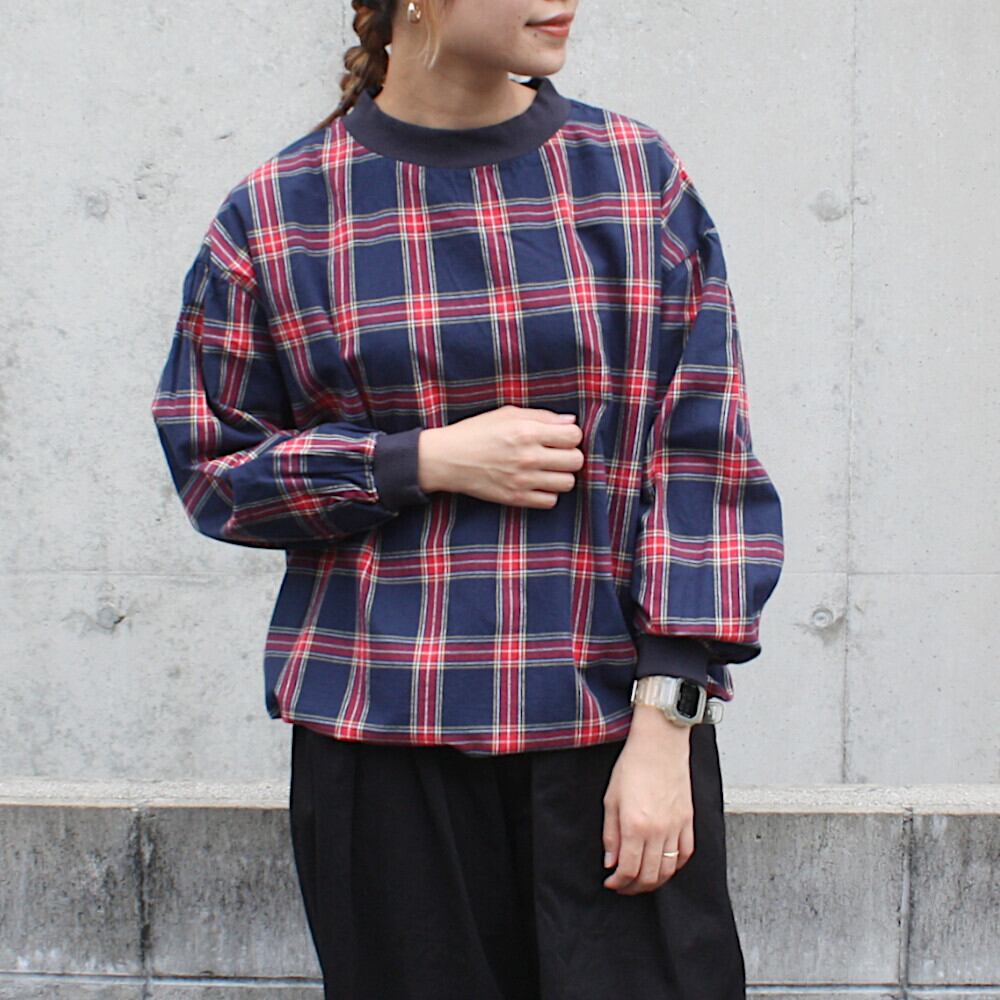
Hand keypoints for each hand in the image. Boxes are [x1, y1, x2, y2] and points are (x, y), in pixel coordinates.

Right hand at [417, 405, 583, 507]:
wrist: (447, 459)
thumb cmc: (476, 432)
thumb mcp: (507, 414)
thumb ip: (542, 416)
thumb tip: (571, 421)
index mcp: (527, 431)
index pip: (574, 436)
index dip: (572, 435)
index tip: (562, 436)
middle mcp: (528, 456)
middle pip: (576, 461)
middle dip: (571, 455)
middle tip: (557, 454)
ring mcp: (523, 480)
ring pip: (567, 483)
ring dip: (562, 475)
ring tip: (549, 470)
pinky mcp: (515, 498)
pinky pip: (550, 501)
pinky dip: (548, 493)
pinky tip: (538, 484)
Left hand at [601, 705, 694, 893]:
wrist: (659, 745)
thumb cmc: (632, 766)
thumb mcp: (610, 799)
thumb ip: (610, 834)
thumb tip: (610, 862)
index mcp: (634, 826)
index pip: (628, 869)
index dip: (618, 883)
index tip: (611, 883)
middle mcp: (657, 831)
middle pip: (649, 875)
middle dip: (634, 887)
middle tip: (624, 886)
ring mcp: (676, 827)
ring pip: (669, 870)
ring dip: (655, 881)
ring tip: (642, 880)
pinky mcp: (688, 821)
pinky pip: (686, 854)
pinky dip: (675, 866)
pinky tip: (665, 866)